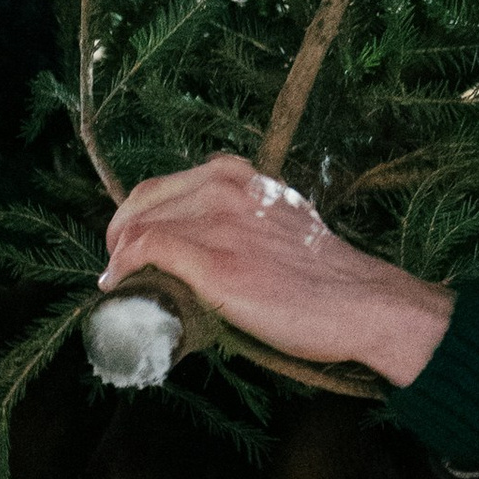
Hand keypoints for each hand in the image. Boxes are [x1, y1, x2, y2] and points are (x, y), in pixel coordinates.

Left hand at [100, 156, 453, 387]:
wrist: (360, 302)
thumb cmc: (322, 274)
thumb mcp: (276, 221)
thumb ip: (240, 219)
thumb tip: (204, 242)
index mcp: (236, 176)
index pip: (159, 188)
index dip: (134, 219)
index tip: (127, 248)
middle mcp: (222, 187)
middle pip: (140, 204)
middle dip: (118, 237)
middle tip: (118, 270)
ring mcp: (216, 223)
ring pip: (137, 228)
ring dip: (118, 259)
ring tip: (120, 285)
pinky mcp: (214, 262)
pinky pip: (146, 251)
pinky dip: (123, 269)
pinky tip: (120, 287)